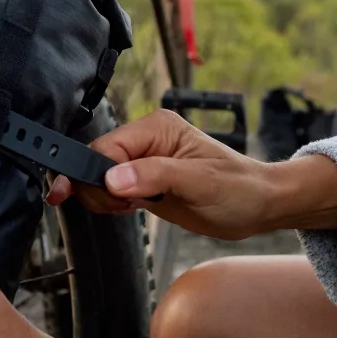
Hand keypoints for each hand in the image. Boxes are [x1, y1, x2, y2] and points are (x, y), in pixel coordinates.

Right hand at [46, 109, 336, 240]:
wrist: (259, 206)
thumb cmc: (240, 188)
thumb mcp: (200, 182)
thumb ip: (155, 176)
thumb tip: (113, 178)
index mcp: (156, 128)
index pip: (106, 148)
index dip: (91, 173)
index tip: (77, 194)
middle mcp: (145, 141)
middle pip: (96, 163)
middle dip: (98, 188)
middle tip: (126, 205)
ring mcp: (143, 162)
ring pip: (99, 179)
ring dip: (104, 198)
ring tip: (134, 207)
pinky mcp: (144, 183)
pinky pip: (110, 191)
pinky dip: (112, 204)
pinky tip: (131, 209)